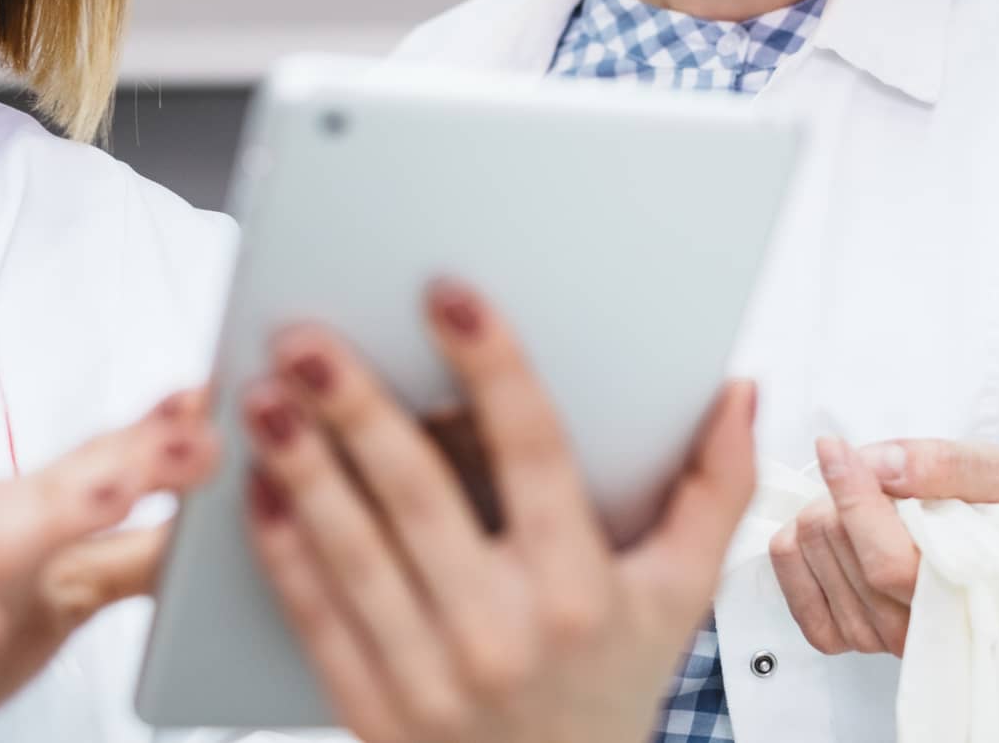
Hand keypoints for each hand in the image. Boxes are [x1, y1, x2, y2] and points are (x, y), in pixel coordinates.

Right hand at [0, 391, 217, 742]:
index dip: (163, 423)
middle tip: (201, 429)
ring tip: (118, 494)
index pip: (106, 455)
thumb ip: (136, 547)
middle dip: (133, 454)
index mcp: (31, 510)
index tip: (222, 388)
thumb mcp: (69, 587)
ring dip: (57, 516)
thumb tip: (213, 510)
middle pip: (67, 483)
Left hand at [241, 280, 756, 742]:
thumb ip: (715, 490)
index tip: (451, 297)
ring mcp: (428, 673)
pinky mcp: (371, 706)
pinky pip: (314, 616)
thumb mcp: (680, 597)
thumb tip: (741, 395)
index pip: (534, 452)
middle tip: (310, 338)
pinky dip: (280, 548)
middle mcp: (503, 630)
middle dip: (359, 407)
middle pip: (420, 495)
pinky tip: (257, 486)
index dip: (491, 365)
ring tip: (264, 396)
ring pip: (353, 550)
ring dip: (302, 466)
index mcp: (580, 588)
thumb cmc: (612, 690)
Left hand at [770, 438, 998, 656]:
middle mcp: (911, 629)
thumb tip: (880, 465)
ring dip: (821, 512)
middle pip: (832, 541)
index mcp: (957, 592)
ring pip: (804, 552)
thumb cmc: (997, 525)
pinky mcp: (837, 637)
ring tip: (863, 511)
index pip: (886, 560)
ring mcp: (871, 638)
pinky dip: (797, 546)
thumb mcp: (993, 475)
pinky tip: (832, 537)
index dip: (853, 496)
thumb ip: (945, 464)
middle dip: (839, 493)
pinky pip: (787, 580)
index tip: (836, 448)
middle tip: (871, 483)